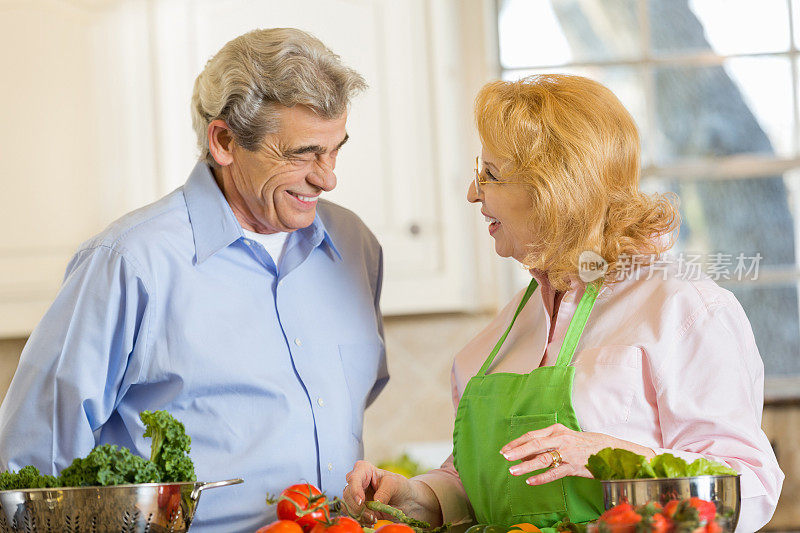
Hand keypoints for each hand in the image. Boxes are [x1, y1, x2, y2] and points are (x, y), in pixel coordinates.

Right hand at [342, 461, 442, 525]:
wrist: (407, 501)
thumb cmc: (401, 486)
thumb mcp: (396, 484)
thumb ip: (385, 491)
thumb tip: (375, 502)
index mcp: (365, 470)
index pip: (354, 478)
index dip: (355, 490)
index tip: (361, 501)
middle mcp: (358, 482)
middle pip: (347, 493)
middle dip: (357, 506)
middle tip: (372, 515)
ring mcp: (357, 495)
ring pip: (347, 505)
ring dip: (359, 515)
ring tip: (373, 518)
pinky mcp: (359, 508)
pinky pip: (353, 514)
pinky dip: (361, 519)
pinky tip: (371, 520)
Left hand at [500, 423, 654, 485]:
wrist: (609, 450)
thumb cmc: (583, 444)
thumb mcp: (564, 439)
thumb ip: (546, 444)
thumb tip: (524, 455)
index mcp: (557, 430)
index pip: (532, 435)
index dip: (517, 443)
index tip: (505, 450)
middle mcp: (561, 439)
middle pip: (535, 444)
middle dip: (517, 451)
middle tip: (504, 457)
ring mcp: (567, 453)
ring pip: (542, 459)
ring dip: (526, 466)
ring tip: (513, 471)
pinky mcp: (574, 466)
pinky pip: (555, 473)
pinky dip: (541, 478)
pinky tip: (531, 482)